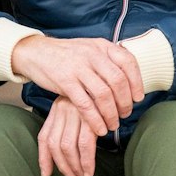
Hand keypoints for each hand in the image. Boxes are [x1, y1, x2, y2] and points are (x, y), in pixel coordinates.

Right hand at [11, 35, 143, 135]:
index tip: (138, 98)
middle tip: (126, 114)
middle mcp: (92, 54)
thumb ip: (108, 61)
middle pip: (118, 81)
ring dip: (112, 113)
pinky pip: (85, 104)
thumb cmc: (68, 55)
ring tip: (113, 124)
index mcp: (102, 46)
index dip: (137, 82)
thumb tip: (130, 81)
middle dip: (125, 102)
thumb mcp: (90, 50)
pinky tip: (99, 128)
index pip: (128, 62)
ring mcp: (78, 67)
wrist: (37, 52)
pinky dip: (95, 120)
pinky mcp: (65, 82)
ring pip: (103, 94)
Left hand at [37, 99, 101, 175]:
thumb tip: (66, 153)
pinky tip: (89, 171)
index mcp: (57, 108)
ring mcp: (76, 111)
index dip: (44, 158)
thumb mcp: (81, 108)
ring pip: (67, 147)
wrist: (116, 78)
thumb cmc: (101, 98)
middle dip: (63, 166)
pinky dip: (86, 162)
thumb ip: (71, 124)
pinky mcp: (91, 116)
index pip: (44, 137)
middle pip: (54, 144)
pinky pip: (85, 145)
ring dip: (75, 167)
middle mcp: (63, 108)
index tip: (46, 174)